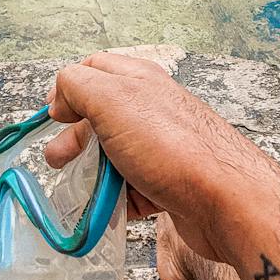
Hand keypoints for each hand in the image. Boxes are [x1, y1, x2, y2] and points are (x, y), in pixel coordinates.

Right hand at [45, 52, 279, 262]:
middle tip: (59, 160)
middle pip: (99, 117)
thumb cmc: (170, 146)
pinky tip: (106, 210)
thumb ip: (77, 85)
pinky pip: (131, 189)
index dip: (67, 90)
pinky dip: (114, 200)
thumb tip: (60, 97)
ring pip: (114, 156)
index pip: (93, 69)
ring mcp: (160, 148)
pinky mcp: (168, 184)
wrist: (225, 200)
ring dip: (91, 173)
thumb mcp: (112, 99)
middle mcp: (150, 109)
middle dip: (74, 138)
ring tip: (80, 192)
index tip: (54, 117)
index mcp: (138, 80)